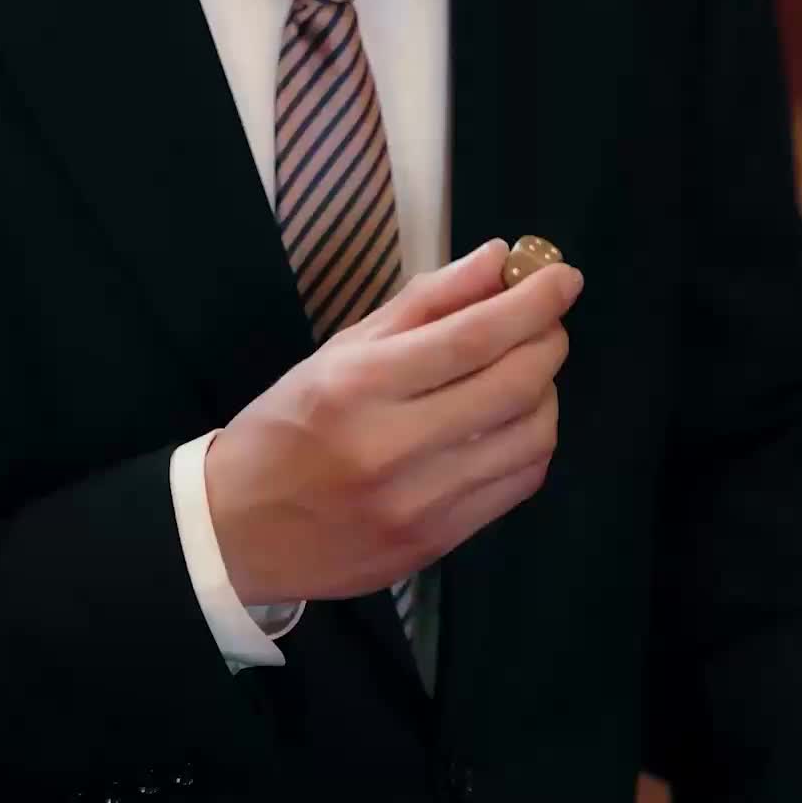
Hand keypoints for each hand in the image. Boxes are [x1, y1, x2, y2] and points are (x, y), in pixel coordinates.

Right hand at [203, 239, 582, 605]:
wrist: (238, 529)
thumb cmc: (289, 422)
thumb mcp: (343, 348)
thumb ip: (425, 302)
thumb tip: (498, 259)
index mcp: (360, 385)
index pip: (473, 336)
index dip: (532, 302)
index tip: (563, 277)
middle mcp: (391, 446)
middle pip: (512, 385)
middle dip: (548, 340)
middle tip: (547, 320)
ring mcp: (418, 504)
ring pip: (529, 438)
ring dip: (546, 392)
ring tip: (527, 371)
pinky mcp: (436, 543)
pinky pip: (517, 485)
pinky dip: (532, 441)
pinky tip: (513, 422)